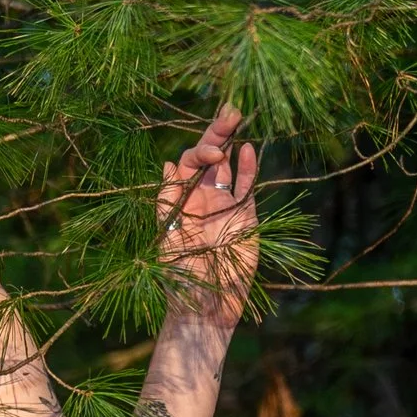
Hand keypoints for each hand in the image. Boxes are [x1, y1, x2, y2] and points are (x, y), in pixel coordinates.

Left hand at [159, 104, 258, 319]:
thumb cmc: (179, 277)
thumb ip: (168, 201)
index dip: (200, 152)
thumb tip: (167, 164)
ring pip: (229, 167)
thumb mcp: (167, 236)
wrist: (206, 307)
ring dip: (232, 143)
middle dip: (217, 134)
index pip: (188, 164)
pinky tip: (249, 149)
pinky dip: (248, 168)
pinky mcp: (245, 217)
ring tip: (239, 118)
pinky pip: (246, 187)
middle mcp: (201, 199)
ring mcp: (224, 206)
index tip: (213, 154)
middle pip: (209, 159)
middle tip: (230, 110)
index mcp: (180, 201)